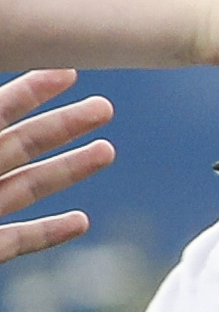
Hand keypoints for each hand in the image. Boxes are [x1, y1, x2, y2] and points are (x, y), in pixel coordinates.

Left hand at [0, 69, 113, 262]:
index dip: (32, 91)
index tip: (68, 71)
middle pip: (21, 144)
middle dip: (65, 125)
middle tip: (104, 108)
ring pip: (27, 187)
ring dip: (69, 169)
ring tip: (106, 152)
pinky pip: (19, 240)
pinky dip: (50, 232)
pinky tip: (80, 222)